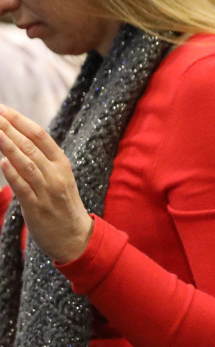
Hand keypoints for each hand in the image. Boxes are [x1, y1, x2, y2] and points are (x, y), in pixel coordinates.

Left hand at [0, 105, 92, 263]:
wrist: (76, 238)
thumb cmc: (63, 206)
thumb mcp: (58, 179)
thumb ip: (41, 161)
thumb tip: (17, 142)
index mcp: (62, 164)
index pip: (40, 135)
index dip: (20, 120)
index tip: (2, 108)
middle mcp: (56, 174)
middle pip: (31, 146)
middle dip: (9, 128)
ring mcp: (48, 191)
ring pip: (27, 163)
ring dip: (9, 146)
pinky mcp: (38, 208)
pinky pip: (24, 188)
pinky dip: (13, 175)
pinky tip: (3, 162)